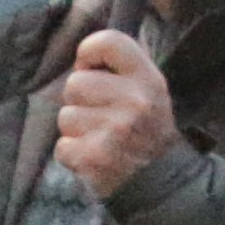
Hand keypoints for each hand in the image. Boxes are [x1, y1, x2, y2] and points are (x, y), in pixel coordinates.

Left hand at [55, 28, 175, 193]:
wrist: (162, 183)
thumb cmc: (147, 129)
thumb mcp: (149, 90)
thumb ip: (121, 67)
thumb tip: (81, 54)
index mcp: (148, 79)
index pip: (108, 41)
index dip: (88, 52)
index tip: (90, 68)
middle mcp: (134, 101)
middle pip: (74, 83)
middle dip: (80, 100)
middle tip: (101, 115)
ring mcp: (114, 131)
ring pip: (65, 116)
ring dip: (76, 130)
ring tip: (99, 138)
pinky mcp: (94, 157)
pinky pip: (62, 146)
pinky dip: (73, 154)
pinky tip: (94, 157)